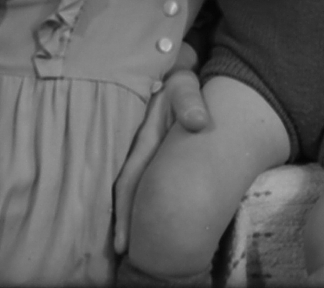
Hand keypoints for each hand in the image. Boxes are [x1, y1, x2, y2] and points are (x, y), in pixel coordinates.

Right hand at [111, 53, 209, 254]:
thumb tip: (198, 122)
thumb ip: (189, 101)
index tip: (125, 241)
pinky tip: (145, 217)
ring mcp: (143, 152)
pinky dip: (141, 199)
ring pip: (133, 186)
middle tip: (126, 251)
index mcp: (144, 140)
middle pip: (127, 190)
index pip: (130, 181)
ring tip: (131, 244)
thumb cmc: (179, 82)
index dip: (126, 210)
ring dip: (131, 213)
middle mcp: (139, 150)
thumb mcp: (184, 86)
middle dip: (126, 220)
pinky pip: (142, 180)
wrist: (171, 73)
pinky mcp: (150, 153)